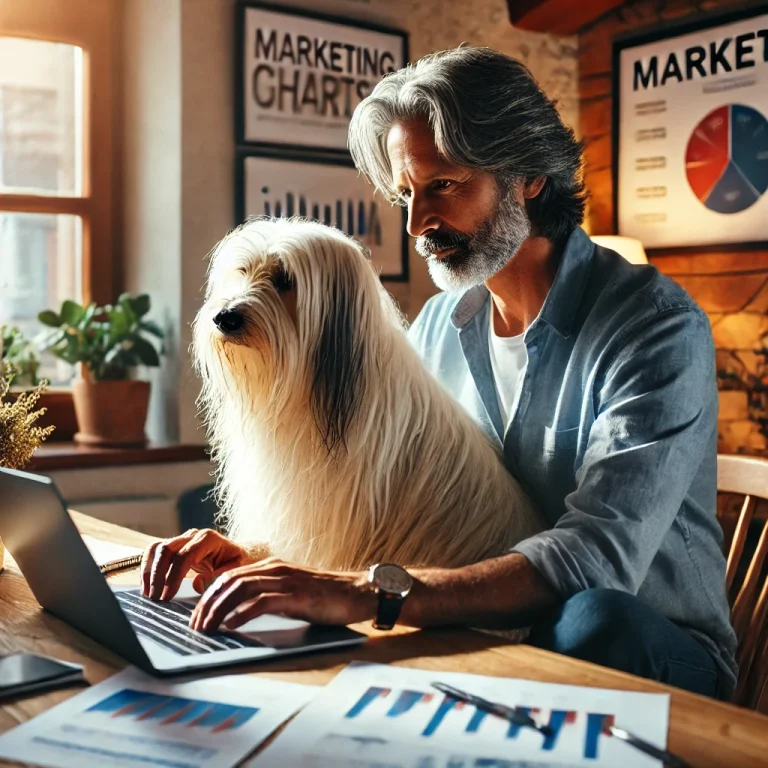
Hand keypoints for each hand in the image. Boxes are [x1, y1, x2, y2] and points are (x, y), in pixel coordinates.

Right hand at [141, 528, 255, 600]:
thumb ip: (220, 576)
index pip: (184, 555)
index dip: (173, 576)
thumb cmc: (238, 562)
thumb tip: (197, 584)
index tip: (167, 596)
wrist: (238, 554)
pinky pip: (154, 552)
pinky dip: (147, 568)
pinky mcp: (174, 546)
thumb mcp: (237, 569)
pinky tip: (147, 587)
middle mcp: (192, 535)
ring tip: (149, 594)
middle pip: (166, 549)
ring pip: (156, 548)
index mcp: (208, 538)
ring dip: (149, 571)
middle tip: (156, 598)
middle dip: (158, 575)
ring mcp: (181, 539)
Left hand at [189, 558, 376, 632]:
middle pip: (229, 581)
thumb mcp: (290, 592)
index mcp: (271, 566)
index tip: (197, 616)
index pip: (229, 576)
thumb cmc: (325, 596)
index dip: (209, 595)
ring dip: (219, 610)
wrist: (358, 592)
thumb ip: (267, 596)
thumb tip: (239, 614)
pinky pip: (262, 602)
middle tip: (195, 626)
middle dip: (207, 604)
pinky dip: (242, 614)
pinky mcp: (297, 595)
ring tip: (208, 628)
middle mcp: (275, 568)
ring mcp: (286, 580)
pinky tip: (232, 627)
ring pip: (241, 589)